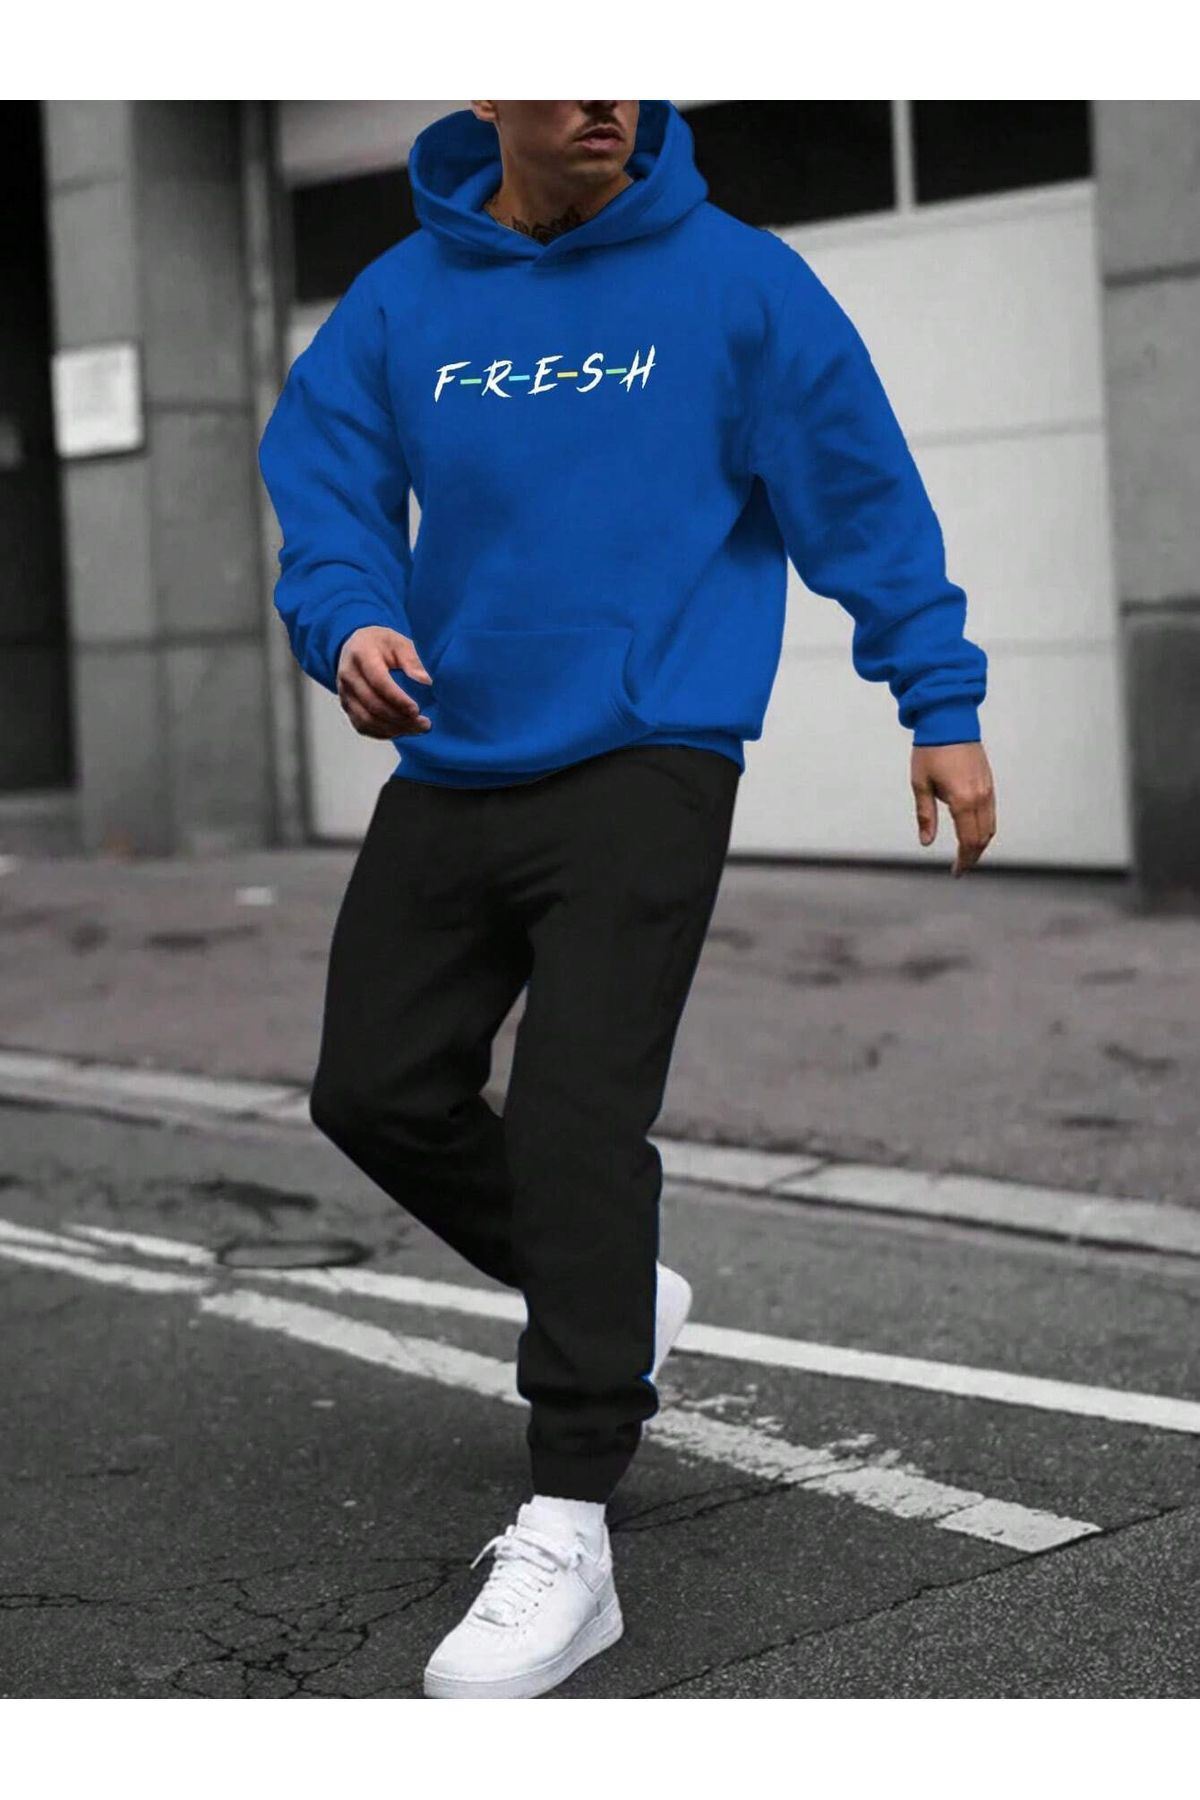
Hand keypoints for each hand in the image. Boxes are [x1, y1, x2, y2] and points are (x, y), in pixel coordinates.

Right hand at [336, 627, 431, 738]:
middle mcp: (348, 675)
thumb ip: (412, 660)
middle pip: (372, 704)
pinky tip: (402, 730)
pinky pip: (362, 726)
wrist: (357, 647)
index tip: (416, 710)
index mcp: (361, 654)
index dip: (398, 699)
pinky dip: (383, 733)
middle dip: (400, 719)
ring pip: (366, 720)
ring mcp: (344, 693)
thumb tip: (426, 681)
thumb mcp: (399, 643)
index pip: (378, 681)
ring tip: (417, 729)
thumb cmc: (382, 644)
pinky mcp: (346, 706)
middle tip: (424, 724)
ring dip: (393, 729)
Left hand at [911, 741, 996, 876]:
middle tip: (961, 868)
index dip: (964, 860)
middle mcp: (980, 797)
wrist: (949, 720)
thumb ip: (926, 815)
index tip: (956, 872)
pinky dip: (985, 828)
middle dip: (973, 856)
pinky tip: (973, 832)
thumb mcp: (921, 784)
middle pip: (983, 838)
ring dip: (980, 844)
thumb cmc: (930, 751)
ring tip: (967, 854)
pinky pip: (991, 813)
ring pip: (990, 826)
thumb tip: (926, 841)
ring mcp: (987, 789)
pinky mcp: (989, 782)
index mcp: (962, 800)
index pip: (968, 841)